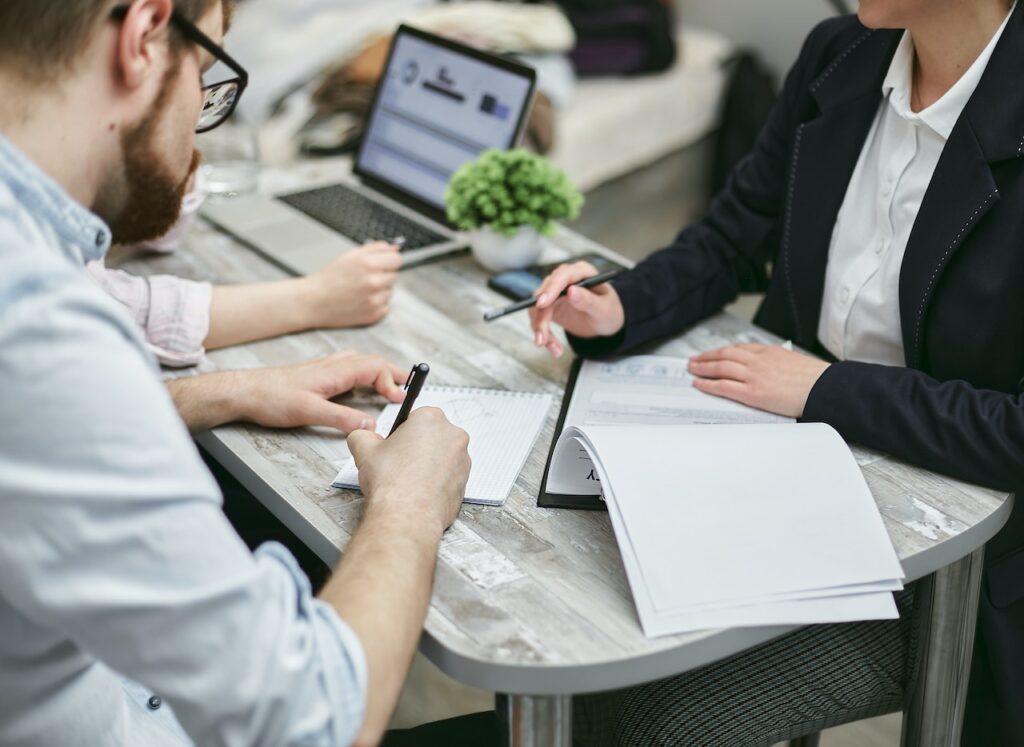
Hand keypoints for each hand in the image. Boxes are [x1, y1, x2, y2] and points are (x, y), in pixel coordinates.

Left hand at [236, 351, 407, 431]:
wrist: (244, 392)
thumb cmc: (271, 397)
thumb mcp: (309, 412)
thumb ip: (342, 419)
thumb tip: (370, 424)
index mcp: (336, 370)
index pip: (375, 367)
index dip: (392, 381)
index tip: (399, 399)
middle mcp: (333, 365)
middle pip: (373, 361)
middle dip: (393, 373)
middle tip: (409, 386)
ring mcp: (325, 369)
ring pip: (361, 363)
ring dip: (379, 372)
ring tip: (391, 384)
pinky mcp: (317, 376)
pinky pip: (349, 368)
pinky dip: (363, 374)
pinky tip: (359, 386)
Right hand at [303, 242, 402, 327]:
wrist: (313, 302)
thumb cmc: (330, 278)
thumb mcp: (350, 256)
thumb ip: (375, 249)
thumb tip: (395, 248)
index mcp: (369, 264)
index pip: (397, 259)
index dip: (389, 261)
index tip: (383, 264)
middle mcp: (374, 282)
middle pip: (395, 275)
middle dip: (383, 275)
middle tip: (364, 278)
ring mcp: (375, 300)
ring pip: (390, 291)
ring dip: (380, 290)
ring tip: (360, 291)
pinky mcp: (374, 314)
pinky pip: (386, 306)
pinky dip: (377, 304)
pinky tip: (361, 301)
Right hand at [347, 408, 470, 534]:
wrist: (407, 516)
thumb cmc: (392, 482)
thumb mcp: (364, 449)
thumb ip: (362, 435)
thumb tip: (362, 436)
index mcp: (431, 418)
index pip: (415, 418)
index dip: (402, 434)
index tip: (395, 445)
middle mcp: (454, 435)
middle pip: (432, 436)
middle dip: (417, 448)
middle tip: (399, 464)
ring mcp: (463, 460)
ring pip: (442, 457)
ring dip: (428, 465)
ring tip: (408, 480)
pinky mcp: (465, 483)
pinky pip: (449, 478)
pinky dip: (436, 483)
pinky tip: (420, 492)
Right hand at [528, 261, 625, 356]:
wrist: (604, 322)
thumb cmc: (609, 311)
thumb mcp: (604, 309)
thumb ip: (588, 300)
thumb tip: (571, 291)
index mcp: (581, 272)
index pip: (562, 276)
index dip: (550, 289)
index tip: (542, 304)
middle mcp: (565, 280)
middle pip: (544, 294)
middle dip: (541, 318)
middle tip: (542, 339)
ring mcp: (555, 293)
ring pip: (538, 308)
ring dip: (541, 329)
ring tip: (554, 349)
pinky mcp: (549, 306)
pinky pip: (539, 319)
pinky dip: (543, 334)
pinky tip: (554, 347)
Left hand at [687, 344, 829, 417]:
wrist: (824, 388)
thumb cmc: (815, 379)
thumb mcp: (794, 362)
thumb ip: (778, 362)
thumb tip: (772, 368)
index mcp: (769, 352)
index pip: (740, 348)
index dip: (722, 351)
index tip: (713, 353)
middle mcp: (758, 361)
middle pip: (725, 355)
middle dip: (707, 357)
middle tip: (694, 360)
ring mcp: (754, 376)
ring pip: (721, 368)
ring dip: (703, 368)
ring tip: (692, 370)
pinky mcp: (753, 393)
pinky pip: (724, 386)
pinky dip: (709, 385)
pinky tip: (699, 384)